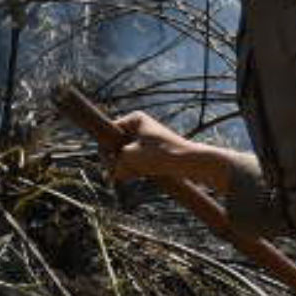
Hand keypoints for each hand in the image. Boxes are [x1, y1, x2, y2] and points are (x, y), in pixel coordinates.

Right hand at [102, 109, 231, 191]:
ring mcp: (147, 139)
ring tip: (129, 176)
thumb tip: (111, 175)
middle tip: (117, 174)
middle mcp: (140, 126)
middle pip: (116, 145)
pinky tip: (135, 177)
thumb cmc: (161, 155)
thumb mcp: (130, 158)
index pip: (108, 134)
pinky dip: (133, 169)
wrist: (190, 163)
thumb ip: (115, 164)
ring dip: (124, 167)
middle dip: (115, 161)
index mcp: (134, 119)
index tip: (109, 165)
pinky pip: (136, 161)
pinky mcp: (153, 152)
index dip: (105, 151)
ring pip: (126, 155)